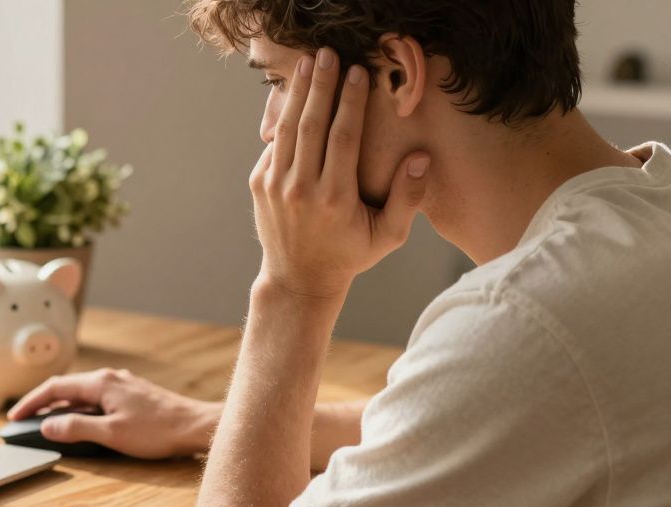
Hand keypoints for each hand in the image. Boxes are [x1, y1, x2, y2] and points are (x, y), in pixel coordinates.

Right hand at [7, 369, 218, 458]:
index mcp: (100, 383)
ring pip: (81, 392)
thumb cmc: (157, 431)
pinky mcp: (131, 394)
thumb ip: (76, 428)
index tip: (14, 417)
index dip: (31, 403)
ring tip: (44, 423)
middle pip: (65, 387)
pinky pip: (95, 398)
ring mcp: (121, 384)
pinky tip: (79, 421)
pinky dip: (78, 408)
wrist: (195, 426)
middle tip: (22, 421)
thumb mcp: (111, 434)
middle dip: (41, 403)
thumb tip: (48, 426)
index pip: (54, 388)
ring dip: (60, 406)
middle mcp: (109, 378)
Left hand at [252, 49, 429, 299]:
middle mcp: (301, 189)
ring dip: (298, 93)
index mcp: (335, 198)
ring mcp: (275, 186)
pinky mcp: (259, 184)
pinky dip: (284, 117)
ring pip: (287, 129)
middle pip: (311, 125)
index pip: (343, 138)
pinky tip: (296, 95)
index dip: (350, 102)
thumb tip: (421, 158)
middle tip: (328, 54)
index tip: (358, 72)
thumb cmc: (350, 254)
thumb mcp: (388, 236)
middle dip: (321, 85)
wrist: (298, 278)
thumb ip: (408, 199)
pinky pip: (274, 144)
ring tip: (307, 64)